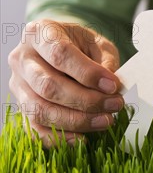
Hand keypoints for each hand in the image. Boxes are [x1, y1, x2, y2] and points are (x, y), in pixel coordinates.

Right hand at [8, 19, 123, 146]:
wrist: (60, 47)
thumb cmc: (81, 44)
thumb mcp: (97, 43)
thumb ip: (106, 60)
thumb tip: (112, 87)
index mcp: (40, 33)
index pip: (60, 54)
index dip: (88, 73)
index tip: (113, 86)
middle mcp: (22, 58)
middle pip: (48, 86)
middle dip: (86, 100)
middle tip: (115, 105)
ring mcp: (18, 84)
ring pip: (40, 110)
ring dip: (76, 121)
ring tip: (106, 121)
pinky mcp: (21, 106)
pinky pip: (34, 129)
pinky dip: (58, 138)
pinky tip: (83, 139)